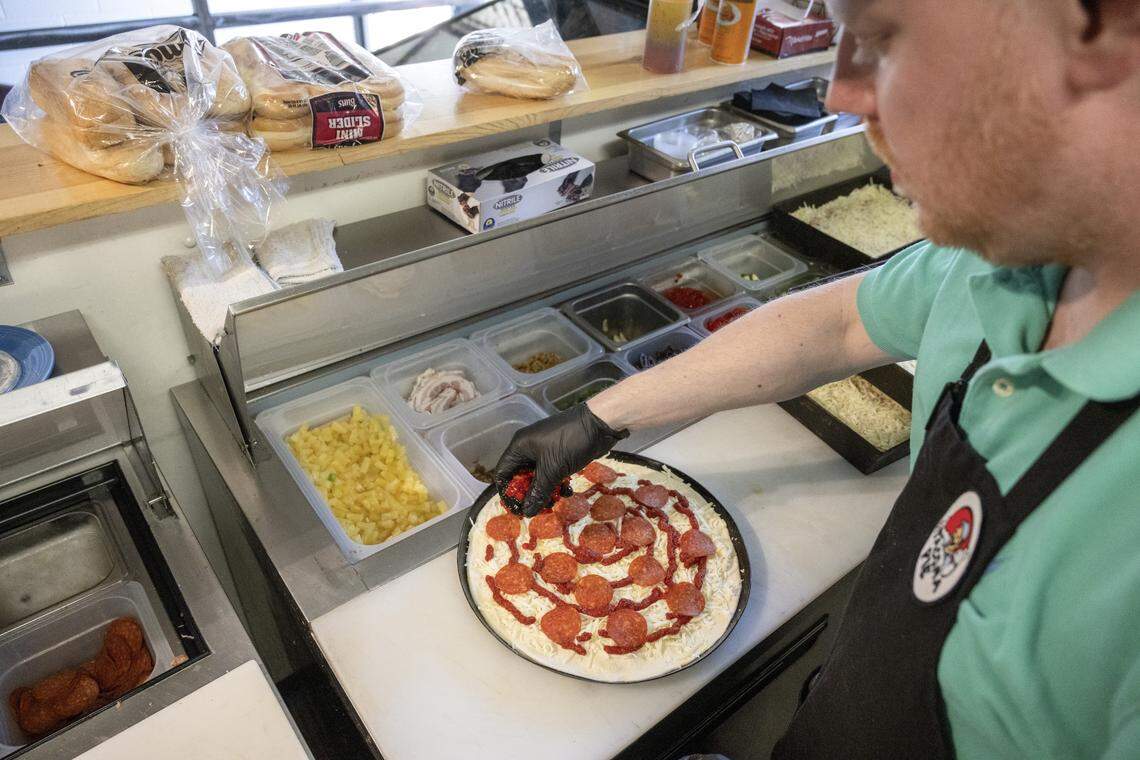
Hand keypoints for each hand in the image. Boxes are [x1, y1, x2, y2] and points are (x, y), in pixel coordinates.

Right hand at [494, 403, 627, 515]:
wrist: (600, 424)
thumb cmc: (570, 443)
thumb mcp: (552, 470)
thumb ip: (538, 492)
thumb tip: (527, 513)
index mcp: (520, 447)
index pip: (503, 473)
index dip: (507, 493)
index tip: (517, 510)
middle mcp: (529, 448)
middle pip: (521, 477)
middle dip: (529, 494)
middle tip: (539, 509)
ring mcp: (545, 450)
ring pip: (538, 477)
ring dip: (545, 491)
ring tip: (555, 502)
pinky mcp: (559, 453)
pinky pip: (552, 473)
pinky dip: (557, 483)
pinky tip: (567, 490)